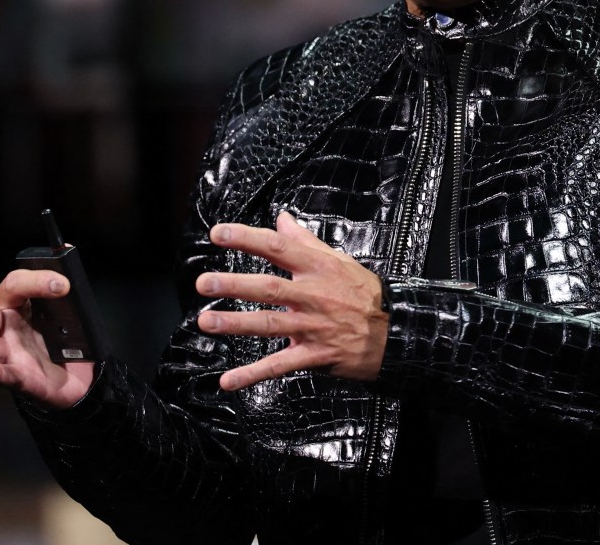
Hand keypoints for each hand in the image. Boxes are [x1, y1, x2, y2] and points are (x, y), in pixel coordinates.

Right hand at [0, 269, 94, 407]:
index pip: (15, 285)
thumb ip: (61, 283)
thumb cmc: (61, 338)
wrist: (77, 376)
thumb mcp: (66, 309)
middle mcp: (4, 328)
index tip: (62, 284)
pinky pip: (5, 376)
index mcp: (15, 305)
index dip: (36, 280)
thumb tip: (67, 249)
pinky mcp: (20, 379)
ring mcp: (8, 355)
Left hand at [196, 211, 388, 390]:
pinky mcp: (314, 355)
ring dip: (236, 324)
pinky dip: (253, 374)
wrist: (395, 332)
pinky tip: (228, 380)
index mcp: (317, 268)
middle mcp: (313, 295)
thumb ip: (304, 241)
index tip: (218, 234)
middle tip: (204, 283)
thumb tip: (281, 218)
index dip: (247, 238)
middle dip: (234, 285)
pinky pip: (279, 365)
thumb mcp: (339, 260)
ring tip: (207, 322)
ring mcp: (313, 326)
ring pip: (270, 324)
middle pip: (269, 288)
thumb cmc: (365, 294)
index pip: (277, 248)